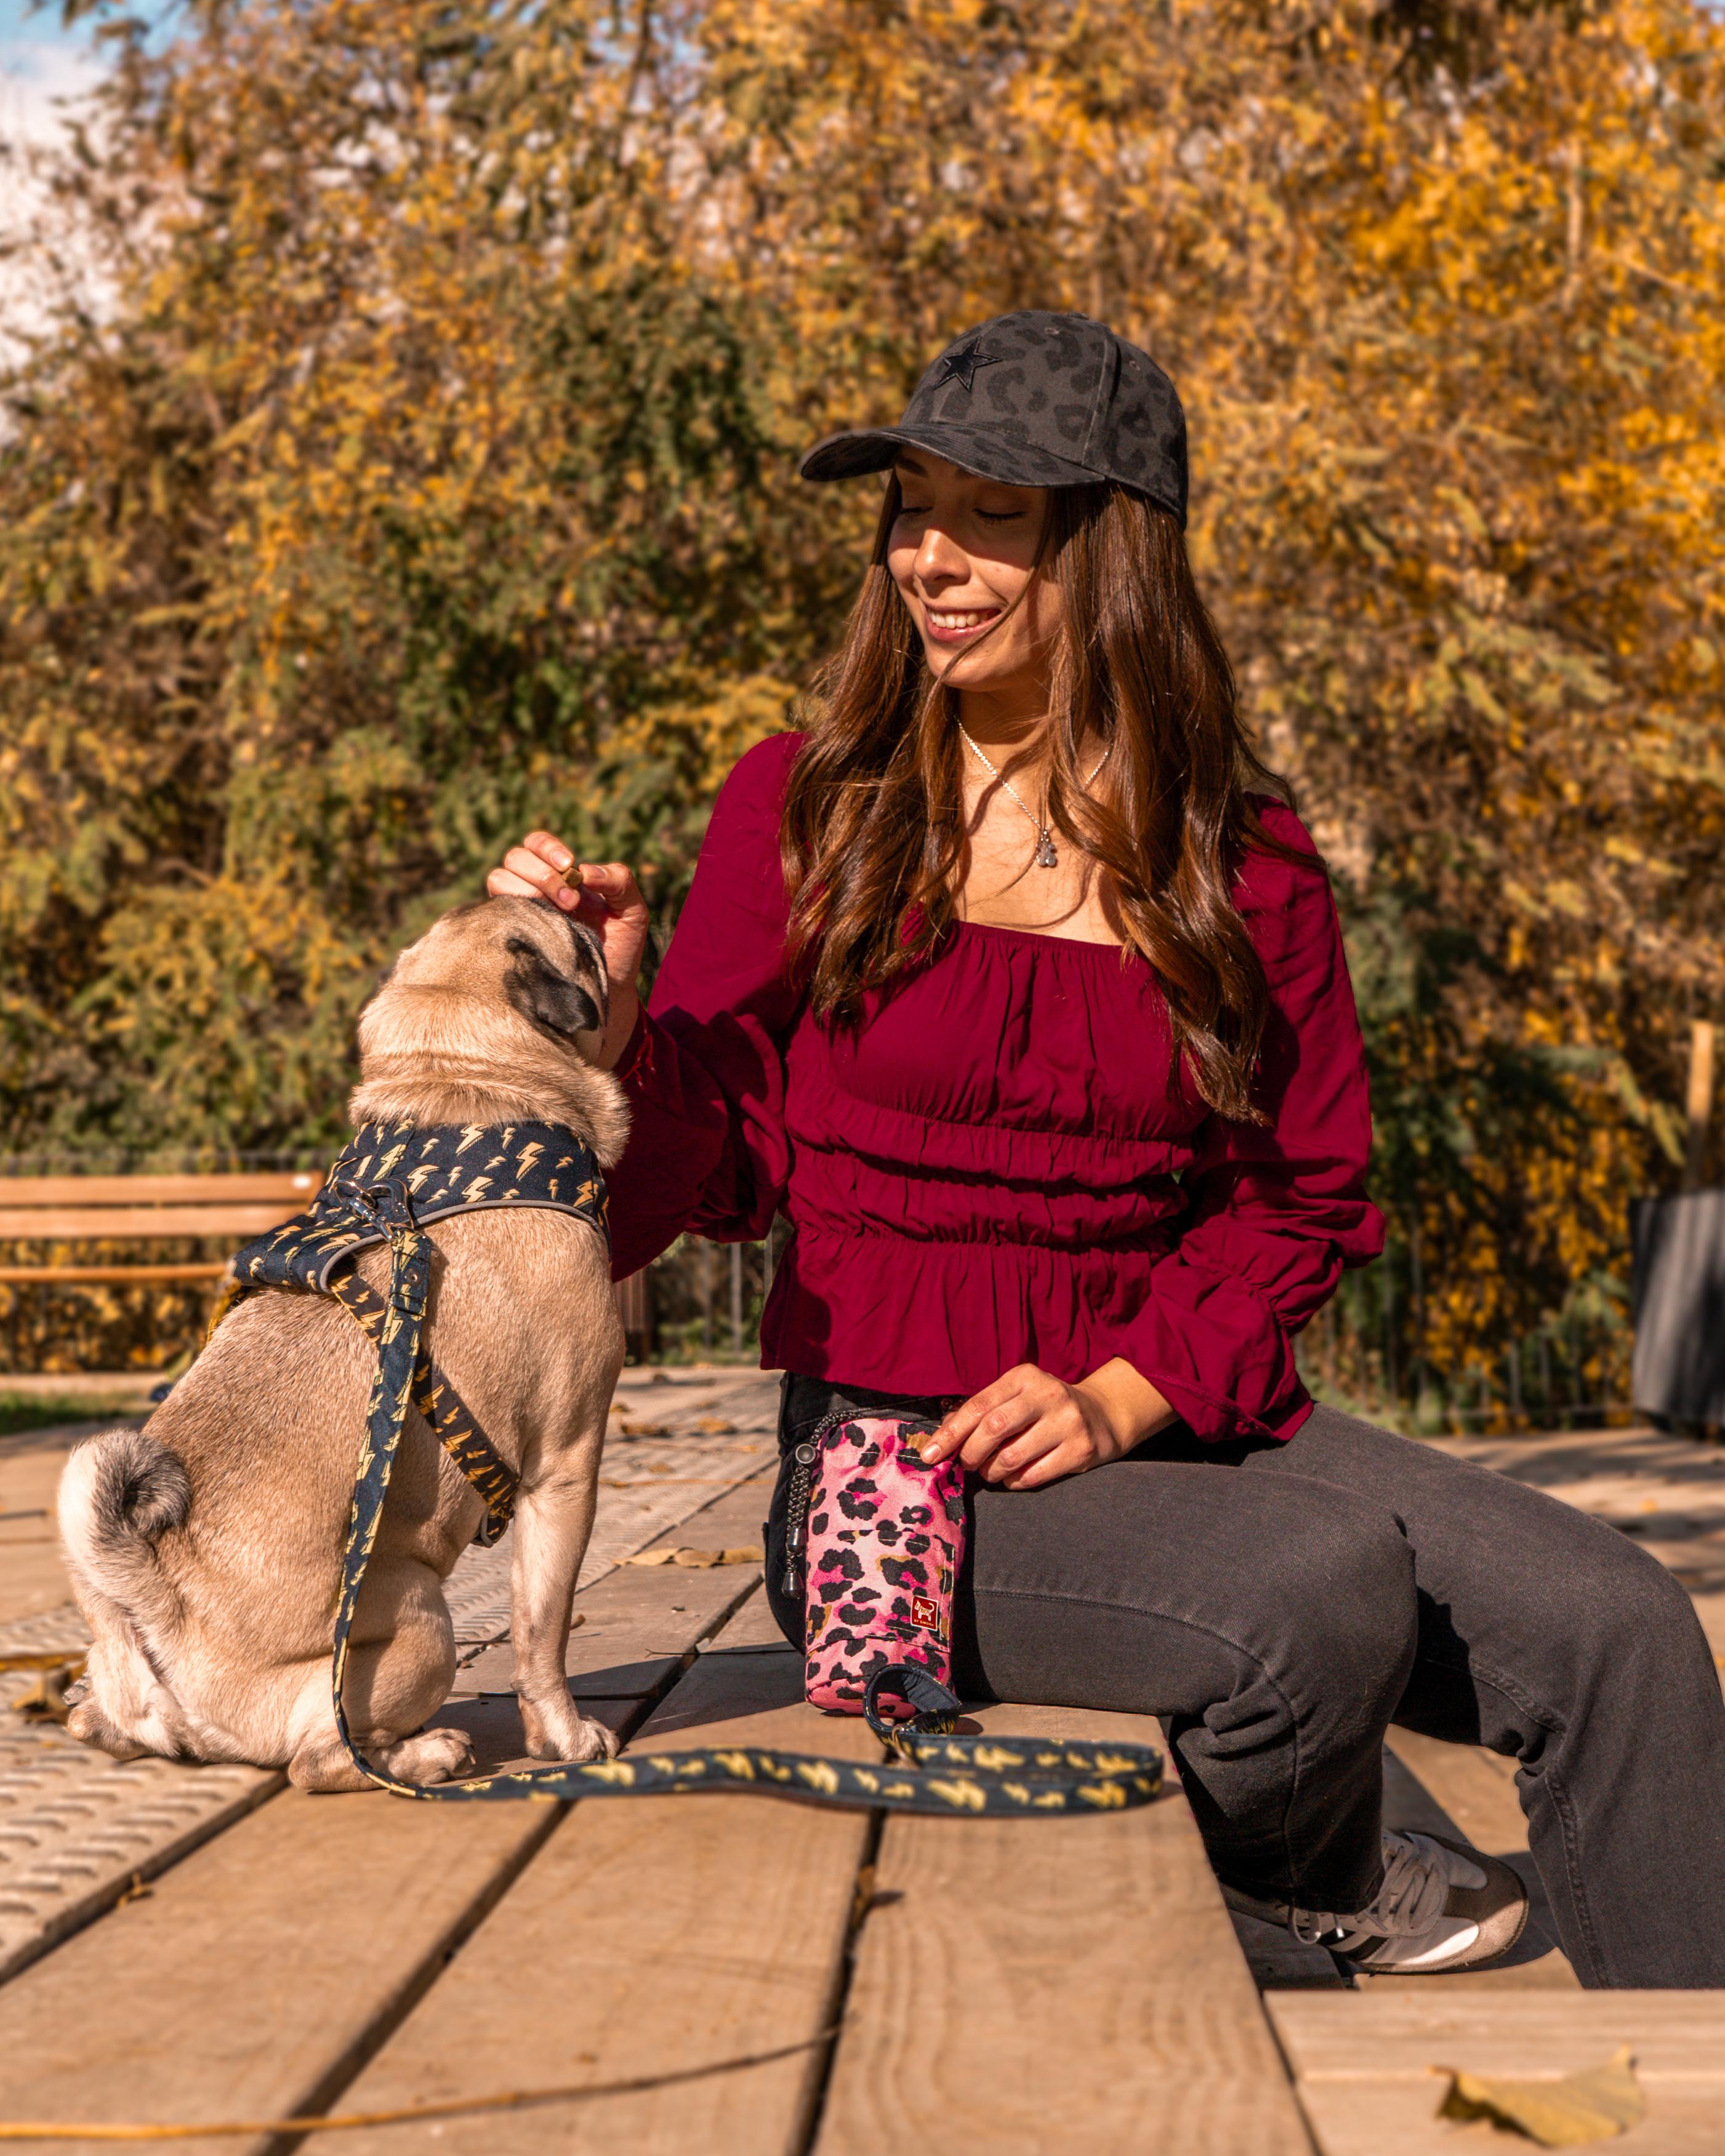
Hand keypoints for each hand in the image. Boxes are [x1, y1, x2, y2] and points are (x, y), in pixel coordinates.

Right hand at [487, 833, 649, 1068]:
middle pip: (515, 858)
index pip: (536, 844)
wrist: (609, 990)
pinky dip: (510, 910)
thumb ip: (620, 881)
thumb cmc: (620, 948)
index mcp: (559, 877)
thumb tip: (586, 870)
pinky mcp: (509, 935)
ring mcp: (518, 912)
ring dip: (525, 888)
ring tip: (558, 914)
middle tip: (571, 901)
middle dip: (542, 873)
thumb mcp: (632, 911)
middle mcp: (533, 889)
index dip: (547, 848)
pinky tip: (537, 926)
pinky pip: (492, 912)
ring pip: (497, 878)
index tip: (570, 866)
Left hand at [919, 1359, 1175, 1491]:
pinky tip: (1014, 1477)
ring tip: (992, 1471)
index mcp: (1024, 1377)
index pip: (978, 1405)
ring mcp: (1067, 1422)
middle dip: (971, 1453)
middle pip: (993, 1429)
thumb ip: (981, 1411)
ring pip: (1011, 1457)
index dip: (950, 1433)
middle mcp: (1047, 1394)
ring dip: (992, 1472)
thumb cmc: (1043, 1407)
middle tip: (967, 1464)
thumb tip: (940, 1438)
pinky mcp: (1081, 1450)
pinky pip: (1033, 1476)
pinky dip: (1014, 1482)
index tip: (930, 1455)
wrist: (1103, 1414)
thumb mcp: (1016, 1397)